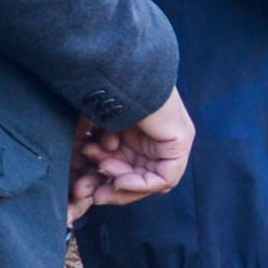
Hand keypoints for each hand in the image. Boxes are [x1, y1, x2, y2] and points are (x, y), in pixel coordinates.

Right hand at [69, 91, 191, 219]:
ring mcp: (171, 141)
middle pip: (140, 178)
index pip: (130, 169)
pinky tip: (120, 179)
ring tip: (104, 169)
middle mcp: (157, 138)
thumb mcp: (95, 131)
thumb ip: (97, 154)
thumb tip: (91, 185)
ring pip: (150, 181)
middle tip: (94, 193)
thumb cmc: (101, 95)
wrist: (116, 74)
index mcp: (138, 132)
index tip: (88, 188)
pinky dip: (140, 184)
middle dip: (114, 187)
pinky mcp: (179, 144)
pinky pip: (164, 179)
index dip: (108, 181)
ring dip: (122, 182)